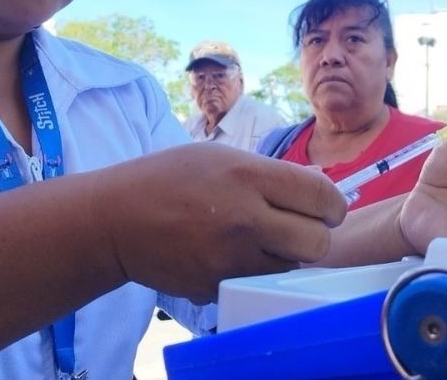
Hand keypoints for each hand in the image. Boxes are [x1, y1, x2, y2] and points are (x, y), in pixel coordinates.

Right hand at [94, 143, 346, 302]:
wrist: (115, 220)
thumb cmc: (169, 179)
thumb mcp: (221, 157)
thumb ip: (272, 174)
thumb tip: (320, 190)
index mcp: (248, 177)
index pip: (323, 199)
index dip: (331, 205)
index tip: (323, 207)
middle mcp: (245, 219)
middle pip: (317, 242)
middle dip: (314, 234)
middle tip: (297, 226)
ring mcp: (230, 259)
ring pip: (291, 267)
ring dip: (284, 254)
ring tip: (257, 237)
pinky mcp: (217, 288)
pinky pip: (259, 283)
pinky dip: (255, 272)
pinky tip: (230, 252)